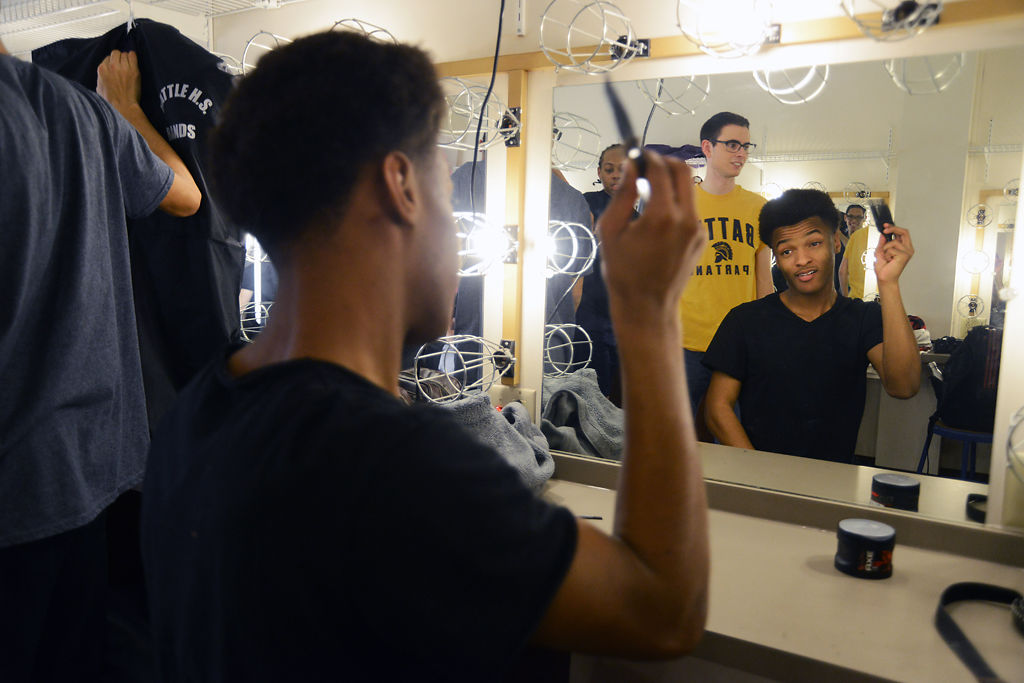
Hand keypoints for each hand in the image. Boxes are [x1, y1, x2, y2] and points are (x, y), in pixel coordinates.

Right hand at [97, 50, 140, 110]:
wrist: (123, 106)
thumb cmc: (111, 100)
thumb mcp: (99, 87)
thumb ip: (101, 77)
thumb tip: (103, 73)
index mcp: (102, 69)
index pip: (108, 58)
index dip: (112, 62)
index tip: (116, 68)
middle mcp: (112, 66)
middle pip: (115, 53)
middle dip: (119, 58)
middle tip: (123, 65)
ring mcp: (123, 67)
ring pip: (124, 54)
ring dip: (127, 59)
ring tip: (129, 66)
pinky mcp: (133, 70)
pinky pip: (133, 55)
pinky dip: (133, 56)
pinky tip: (133, 61)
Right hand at [597, 152, 704, 320]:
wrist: (648, 306)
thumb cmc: (623, 272)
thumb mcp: (610, 231)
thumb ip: (622, 194)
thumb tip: (629, 165)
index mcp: (662, 216)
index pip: (661, 168)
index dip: (647, 156)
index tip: (635, 154)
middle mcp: (686, 219)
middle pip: (683, 170)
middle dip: (664, 162)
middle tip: (645, 166)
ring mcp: (698, 229)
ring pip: (688, 189)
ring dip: (669, 184)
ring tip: (645, 199)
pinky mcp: (701, 237)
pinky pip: (690, 209)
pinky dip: (674, 205)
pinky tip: (656, 224)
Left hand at [873, 224, 913, 284]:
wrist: (884, 278)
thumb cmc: (883, 267)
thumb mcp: (880, 251)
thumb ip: (883, 242)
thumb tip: (883, 234)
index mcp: (904, 247)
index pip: (902, 233)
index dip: (894, 227)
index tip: (885, 225)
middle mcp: (908, 248)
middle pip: (904, 232)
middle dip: (893, 229)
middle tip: (884, 230)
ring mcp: (907, 252)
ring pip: (894, 242)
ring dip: (885, 249)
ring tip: (886, 257)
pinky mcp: (904, 256)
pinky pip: (891, 249)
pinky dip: (886, 254)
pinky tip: (888, 260)